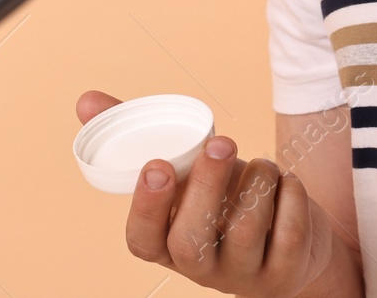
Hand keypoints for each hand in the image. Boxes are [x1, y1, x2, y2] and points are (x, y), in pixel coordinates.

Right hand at [76, 91, 335, 297]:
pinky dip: (290, 194)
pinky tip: (284, 183)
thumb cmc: (222, 198)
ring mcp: (241, 274)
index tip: (157, 164)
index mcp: (165, 241)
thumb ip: (140, 136)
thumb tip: (86, 102)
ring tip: (261, 163)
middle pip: (191, 240)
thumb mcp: (186, 171)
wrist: (287, 240)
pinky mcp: (282, 273)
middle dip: (206, 187)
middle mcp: (199, 266)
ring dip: (257, 180)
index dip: (146, 206)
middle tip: (220, 142)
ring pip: (245, 229)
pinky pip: (288, 231)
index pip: (142, 239)